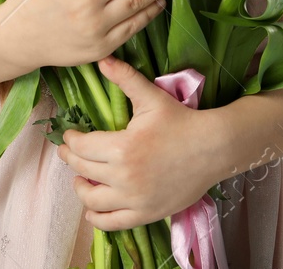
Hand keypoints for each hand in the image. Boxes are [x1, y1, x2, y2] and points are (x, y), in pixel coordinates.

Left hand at [55, 55, 223, 230]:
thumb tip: (101, 59)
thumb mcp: (151, 97)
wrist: (214, 148)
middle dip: (71, 159)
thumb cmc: (181, 121)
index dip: (70, 140)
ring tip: (80, 178)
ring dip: (81, 188)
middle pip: (83, 170)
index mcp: (123, 148)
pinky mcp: (147, 214)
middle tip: (68, 152)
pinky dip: (97, 217)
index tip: (69, 136)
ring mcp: (136, 199)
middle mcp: (125, 177)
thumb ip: (124, 78)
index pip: (81, 147)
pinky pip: (112, 223)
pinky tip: (93, 207)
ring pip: (92, 200)